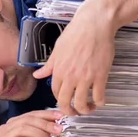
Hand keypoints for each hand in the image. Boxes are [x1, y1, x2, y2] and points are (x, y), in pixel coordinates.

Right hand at [0, 109, 62, 136]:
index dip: (46, 114)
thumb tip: (56, 123)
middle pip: (27, 120)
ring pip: (23, 130)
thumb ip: (43, 133)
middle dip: (45, 124)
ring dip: (40, 134)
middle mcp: (6, 129)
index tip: (60, 115)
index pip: (31, 114)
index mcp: (14, 124)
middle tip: (59, 130)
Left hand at [33, 0, 137, 115]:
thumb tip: (38, 75)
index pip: (55, 92)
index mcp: (58, 70)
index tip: (66, 100)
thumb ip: (49, 65)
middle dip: (69, 111)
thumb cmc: (76, 32)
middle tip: (74, 112)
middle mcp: (70, 76)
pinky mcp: (100, 76)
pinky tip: (100, 101)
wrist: (94, 24)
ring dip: (85, 110)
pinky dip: (99, 102)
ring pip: (82, 103)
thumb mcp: (58, 48)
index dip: (60, 99)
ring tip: (88, 108)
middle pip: (66, 102)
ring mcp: (85, 77)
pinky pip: (99, 96)